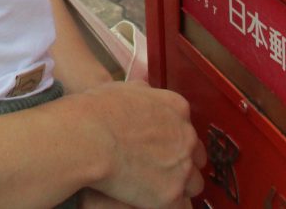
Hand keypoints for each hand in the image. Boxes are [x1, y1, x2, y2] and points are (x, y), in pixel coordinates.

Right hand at [81, 80, 207, 207]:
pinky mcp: (171, 194)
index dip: (174, 141)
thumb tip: (143, 93)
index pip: (188, 129)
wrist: (89, 138)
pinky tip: (150, 200)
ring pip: (193, 184)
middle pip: (196, 157)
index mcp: (177, 108)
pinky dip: (168, 205)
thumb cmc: (97, 112)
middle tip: (158, 169)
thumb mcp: (123, 89)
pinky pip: (181, 206)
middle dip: (180, 163)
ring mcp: (182, 167)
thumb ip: (141, 92)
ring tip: (154, 188)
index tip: (161, 147)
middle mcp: (186, 137)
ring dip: (178, 187)